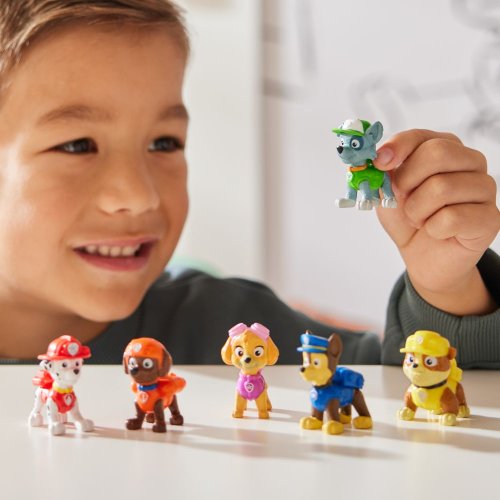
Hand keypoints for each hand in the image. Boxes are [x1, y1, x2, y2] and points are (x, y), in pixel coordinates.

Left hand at [374, 129, 499, 314]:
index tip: (379, 162)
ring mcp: (485, 188)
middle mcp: (470, 162)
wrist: (423, 256)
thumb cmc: (408, 219)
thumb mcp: (387, 192)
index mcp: (445, 148)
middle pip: (437, 153)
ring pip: (442, 187)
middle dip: (408, 182)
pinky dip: (433, 229)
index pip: (421, 136)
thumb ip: (381, 173)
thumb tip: (373, 158)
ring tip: (419, 219)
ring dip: (417, 211)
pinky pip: (452, 218)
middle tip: (403, 200)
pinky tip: (437, 231)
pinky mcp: (490, 217)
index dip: (398, 147)